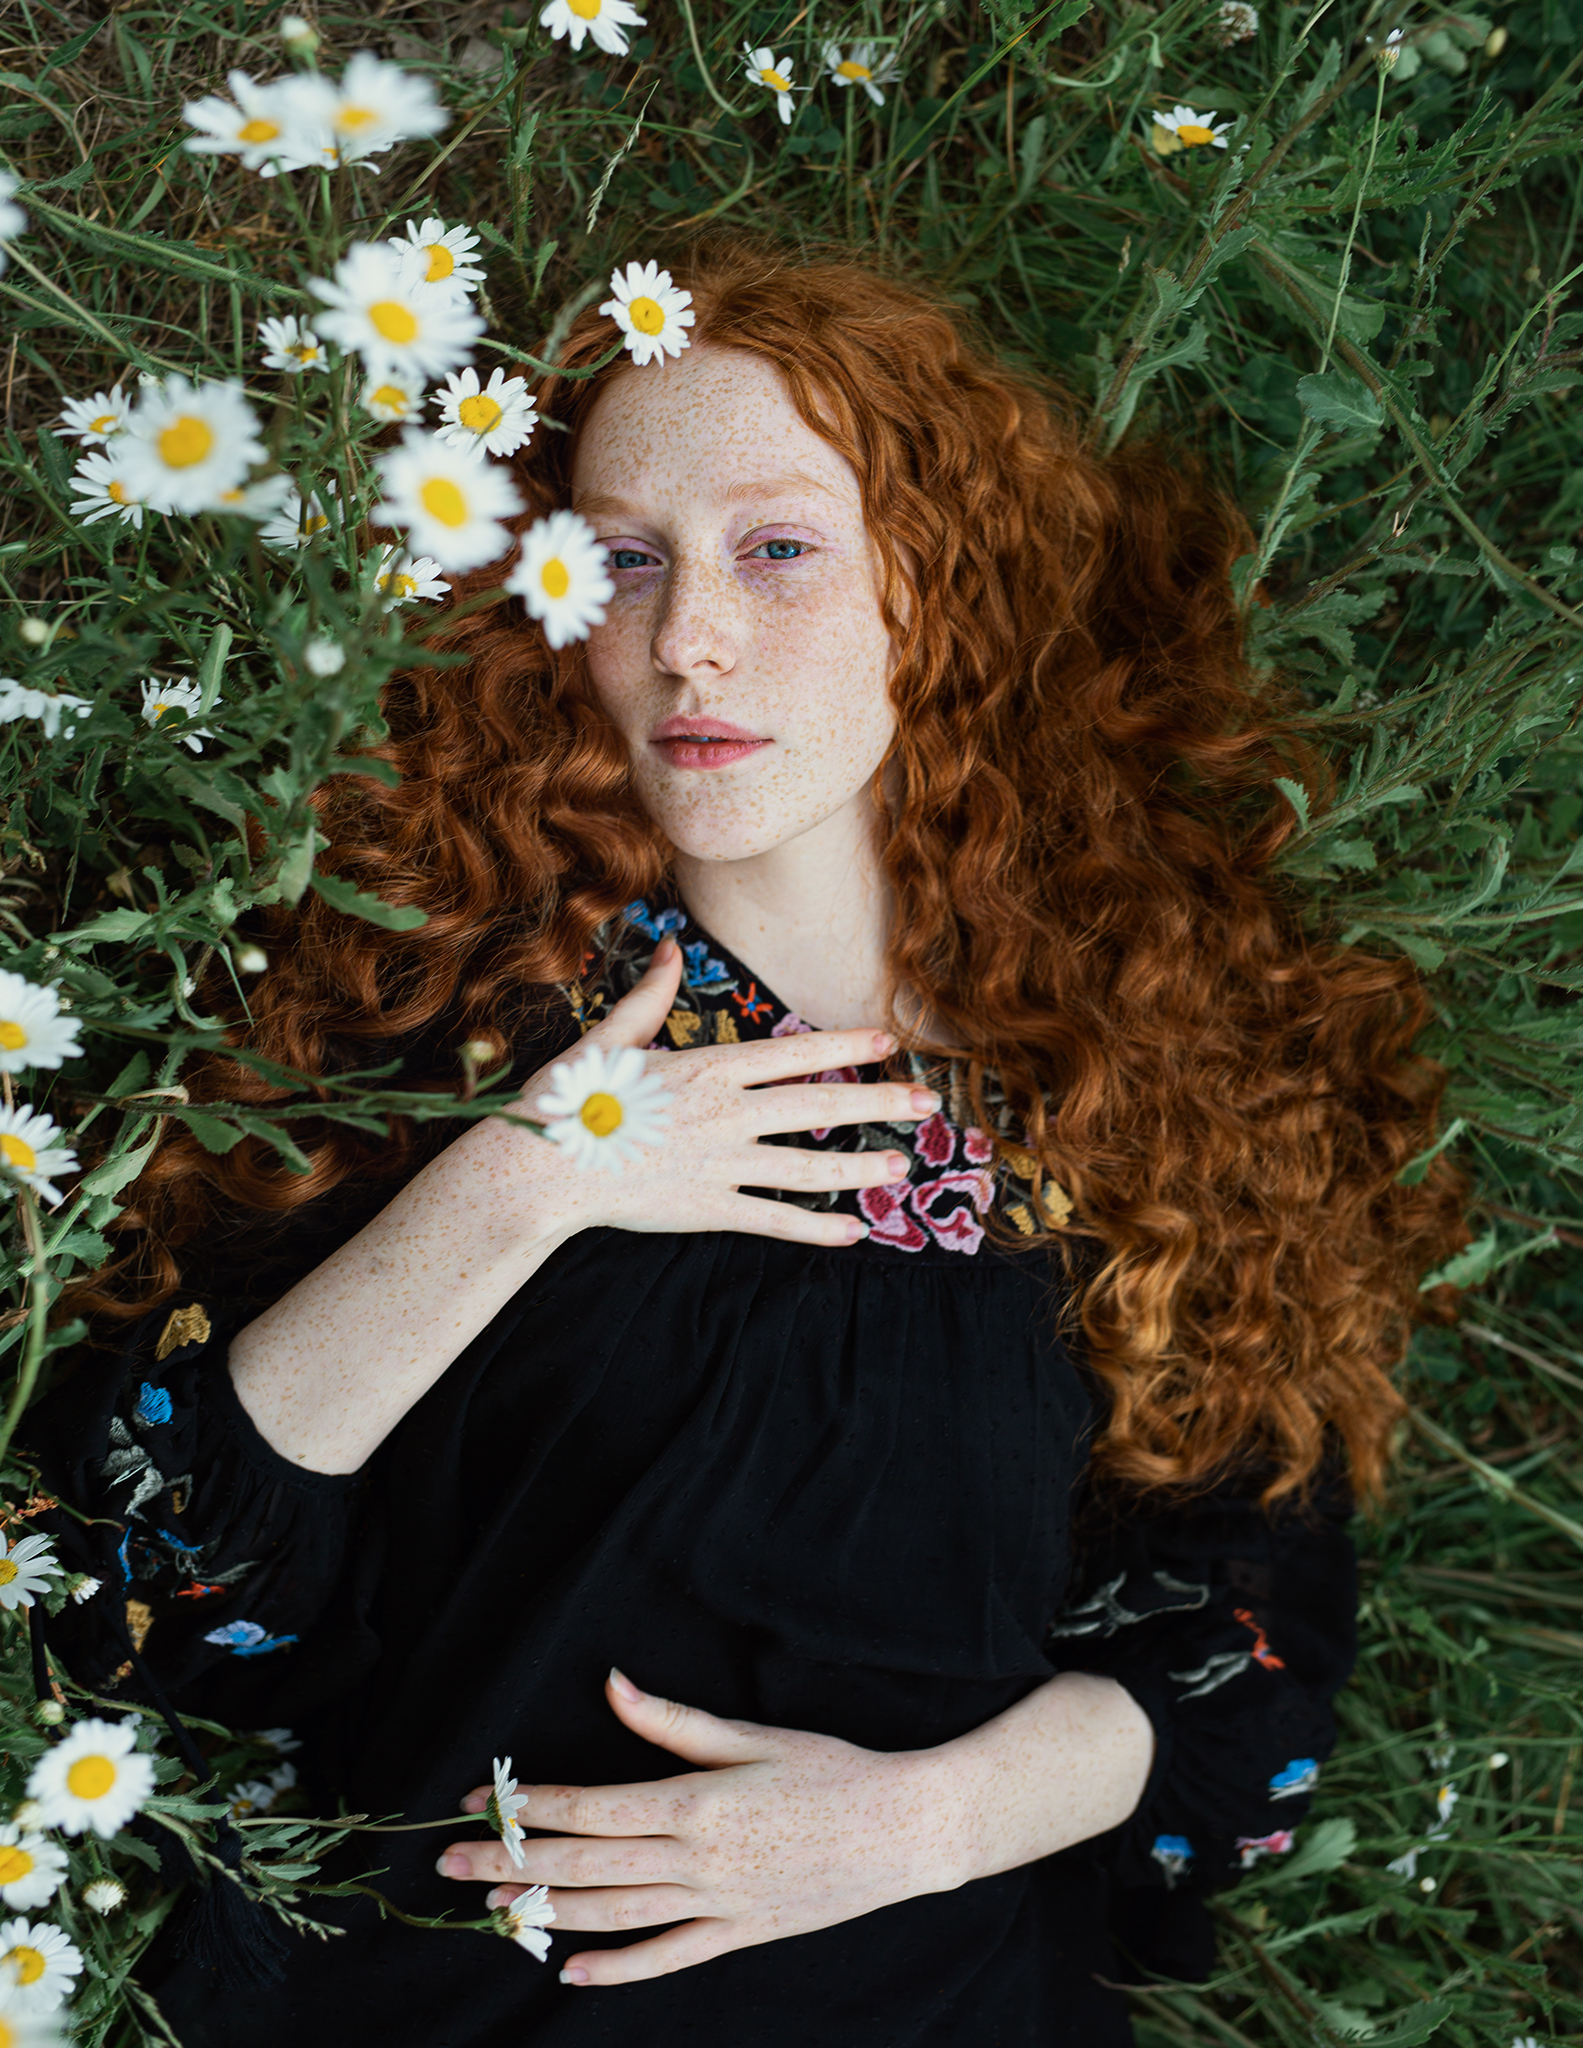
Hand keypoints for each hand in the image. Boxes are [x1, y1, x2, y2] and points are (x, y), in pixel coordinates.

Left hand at [439, 1668, 967, 1985]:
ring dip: (544, 1912)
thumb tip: (611, 1683)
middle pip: (585, 1865)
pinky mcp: (738, 1934)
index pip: (591, 1809)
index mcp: (695, 1803)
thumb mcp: (752, 1735)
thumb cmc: (831, 1771)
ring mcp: (716, 1905)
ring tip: (488, 1909)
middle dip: (512, 1863)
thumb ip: (671, 1721)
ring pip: (613, 1915)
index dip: (530, 1807)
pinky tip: (573, 1971)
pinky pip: (666, 1959)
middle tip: (451, 1859)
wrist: (905, 1830)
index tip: (483, 1801)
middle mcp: (696, 1860)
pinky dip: (617, 1969)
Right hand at [466, 937, 941, 1250]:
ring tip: (903, 1168)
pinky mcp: (708, 1209)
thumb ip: (651, 996)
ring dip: (860, 1169)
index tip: (887, 1042)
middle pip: (818, 1107)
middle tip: (927, 1104)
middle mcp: (725, 1114)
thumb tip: (673, 949)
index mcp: (706, 1068)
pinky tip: (852, 1233)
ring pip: (807, 1168)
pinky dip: (815, 1228)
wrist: (537, 1170)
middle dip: (879, 1104)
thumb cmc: (567, 1099)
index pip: (793, 1052)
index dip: (845, 1046)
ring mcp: (720, 1165)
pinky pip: (774, 1219)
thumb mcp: (610, 1037)